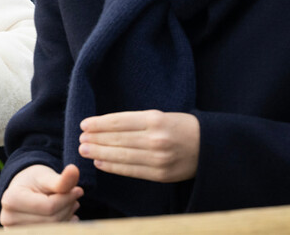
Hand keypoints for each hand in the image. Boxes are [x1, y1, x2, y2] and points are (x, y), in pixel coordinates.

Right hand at [0, 164, 82, 226]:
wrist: (24, 190)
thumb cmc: (34, 181)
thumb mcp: (47, 176)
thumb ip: (61, 179)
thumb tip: (74, 170)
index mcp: (11, 199)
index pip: (49, 207)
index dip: (68, 199)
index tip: (78, 190)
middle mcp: (8, 219)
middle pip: (52, 220)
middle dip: (68, 208)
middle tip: (75, 197)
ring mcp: (14, 232)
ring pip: (53, 230)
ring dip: (67, 217)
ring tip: (70, 205)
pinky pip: (50, 234)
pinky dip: (62, 227)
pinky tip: (66, 216)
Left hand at [78, 110, 198, 182]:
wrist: (208, 146)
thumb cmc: (181, 127)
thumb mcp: (161, 115)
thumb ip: (137, 122)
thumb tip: (106, 127)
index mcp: (155, 119)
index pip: (120, 122)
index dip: (99, 124)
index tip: (84, 124)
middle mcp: (155, 139)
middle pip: (118, 139)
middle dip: (96, 139)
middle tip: (80, 139)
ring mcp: (158, 158)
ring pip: (122, 156)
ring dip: (100, 153)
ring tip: (85, 150)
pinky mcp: (160, 174)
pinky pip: (131, 170)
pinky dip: (113, 167)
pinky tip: (100, 163)